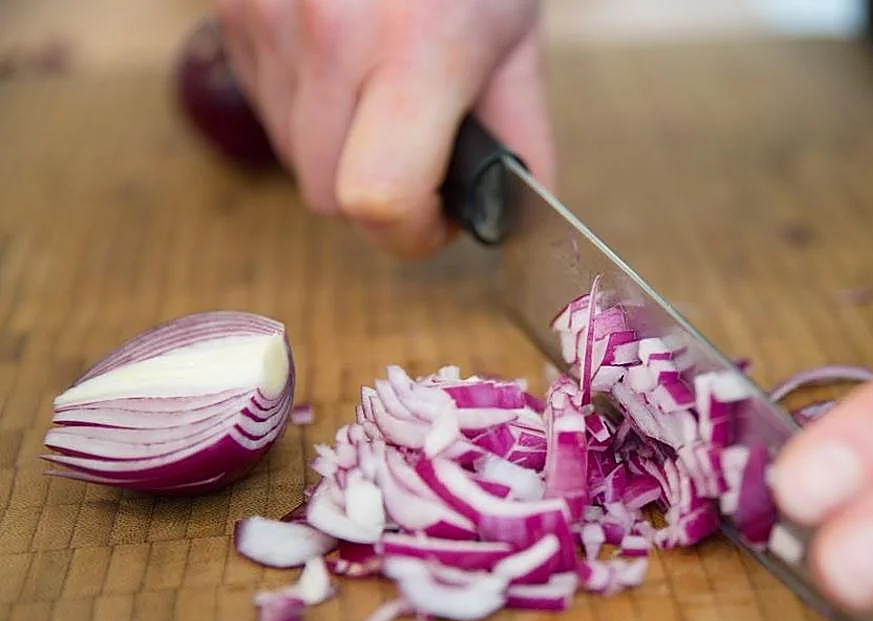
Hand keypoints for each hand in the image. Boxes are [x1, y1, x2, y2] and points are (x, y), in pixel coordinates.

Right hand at [213, 0, 554, 257]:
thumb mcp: (517, 40)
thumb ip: (522, 138)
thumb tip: (510, 217)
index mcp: (415, 47)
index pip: (377, 198)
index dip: (410, 232)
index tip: (435, 216)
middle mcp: (330, 33)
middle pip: (328, 195)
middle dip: (379, 198)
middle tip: (419, 161)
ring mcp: (269, 19)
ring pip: (292, 158)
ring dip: (340, 154)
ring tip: (383, 97)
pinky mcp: (235, 9)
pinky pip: (266, 108)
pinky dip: (307, 112)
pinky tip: (345, 68)